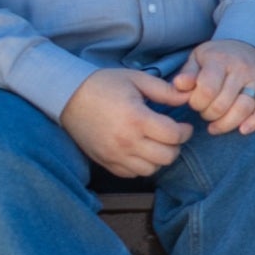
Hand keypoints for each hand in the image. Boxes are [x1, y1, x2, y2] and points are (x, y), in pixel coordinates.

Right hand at [60, 68, 193, 178]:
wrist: (67, 96)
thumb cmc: (103, 84)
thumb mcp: (136, 79)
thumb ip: (164, 91)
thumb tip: (188, 97)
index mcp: (136, 118)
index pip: (174, 136)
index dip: (185, 131)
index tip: (184, 126)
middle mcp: (126, 141)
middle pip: (167, 157)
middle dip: (175, 146)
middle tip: (171, 135)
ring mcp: (114, 154)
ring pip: (151, 169)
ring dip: (159, 158)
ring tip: (156, 143)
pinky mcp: (105, 162)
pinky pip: (132, 174)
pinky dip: (141, 166)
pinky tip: (140, 151)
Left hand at [171, 40, 254, 136]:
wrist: (251, 43)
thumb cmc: (219, 57)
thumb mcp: (198, 58)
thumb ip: (187, 73)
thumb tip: (178, 85)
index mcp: (220, 58)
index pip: (206, 90)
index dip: (196, 103)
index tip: (194, 103)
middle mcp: (242, 67)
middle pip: (223, 103)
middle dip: (209, 115)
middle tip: (205, 113)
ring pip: (244, 109)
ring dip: (227, 124)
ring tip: (217, 125)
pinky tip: (243, 130)